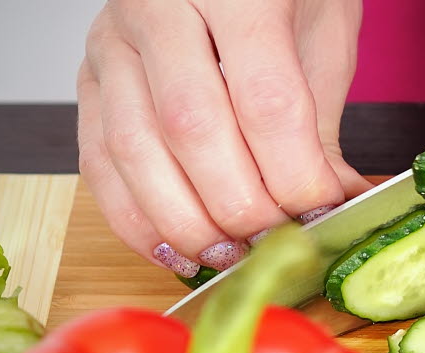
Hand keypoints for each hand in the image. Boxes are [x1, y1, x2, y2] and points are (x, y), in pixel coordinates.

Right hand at [76, 0, 372, 275]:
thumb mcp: (323, 28)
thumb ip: (320, 116)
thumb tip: (337, 205)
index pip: (264, 100)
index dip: (295, 175)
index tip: (324, 216)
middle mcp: (158, 8)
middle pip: (193, 130)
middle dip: (241, 207)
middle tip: (278, 245)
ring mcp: (112, 42)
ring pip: (135, 150)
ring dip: (186, 222)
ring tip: (232, 256)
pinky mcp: (87, 77)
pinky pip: (98, 159)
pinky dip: (135, 217)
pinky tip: (176, 249)